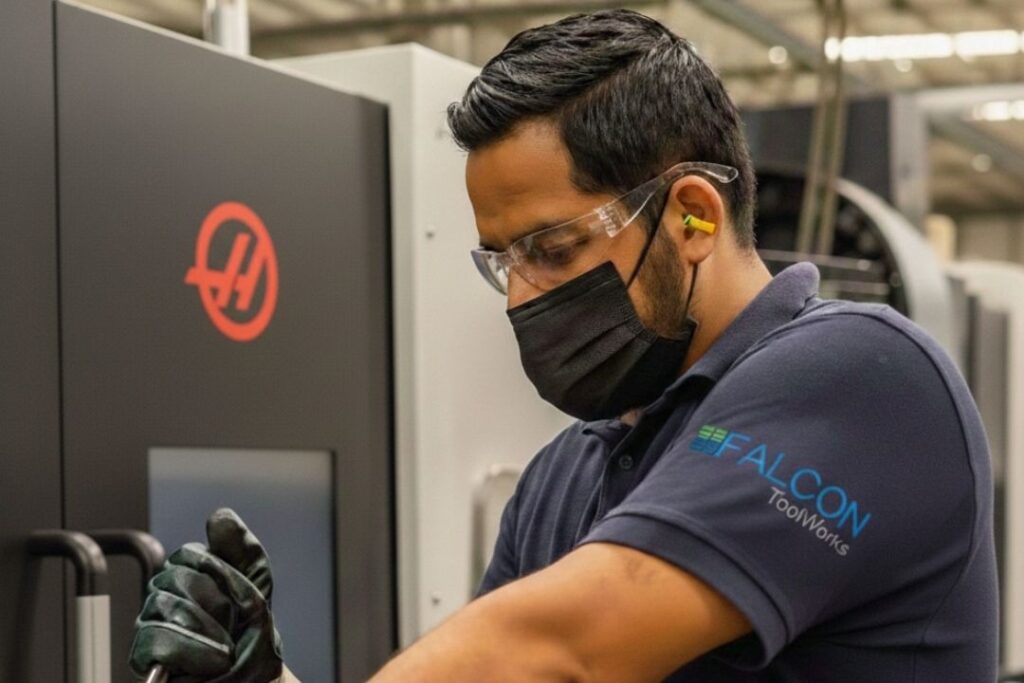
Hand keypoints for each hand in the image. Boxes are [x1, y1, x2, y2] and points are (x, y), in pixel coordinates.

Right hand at [129, 509, 283, 682]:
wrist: (252, 678)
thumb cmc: (251, 634)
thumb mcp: (257, 584)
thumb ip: (241, 549)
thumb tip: (220, 516)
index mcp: (190, 571)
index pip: (194, 554)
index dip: (225, 576)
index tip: (241, 598)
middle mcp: (166, 592)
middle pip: (180, 578)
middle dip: (220, 605)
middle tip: (234, 626)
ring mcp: (151, 621)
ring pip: (168, 606)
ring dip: (211, 631)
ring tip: (225, 647)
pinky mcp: (144, 653)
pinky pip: (156, 639)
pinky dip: (192, 651)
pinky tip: (211, 661)